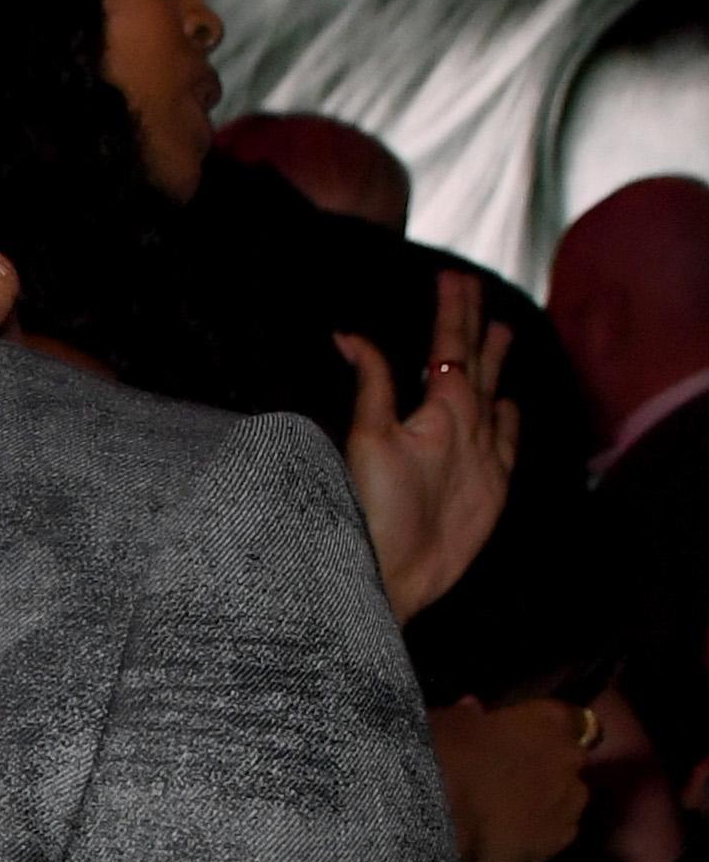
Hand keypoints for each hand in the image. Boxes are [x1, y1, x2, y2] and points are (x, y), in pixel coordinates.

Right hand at [339, 265, 519, 622]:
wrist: (392, 583)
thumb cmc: (368, 516)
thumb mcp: (363, 440)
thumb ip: (370, 383)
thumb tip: (352, 337)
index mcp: (445, 412)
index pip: (451, 346)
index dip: (451, 309)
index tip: (452, 278)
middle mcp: (476, 431)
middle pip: (479, 364)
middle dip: (474, 323)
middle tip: (473, 289)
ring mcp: (489, 462)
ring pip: (497, 398)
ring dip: (496, 363)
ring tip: (501, 331)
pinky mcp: (492, 495)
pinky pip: (508, 444)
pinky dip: (510, 418)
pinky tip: (509, 406)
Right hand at [430, 691, 594, 861]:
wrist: (442, 817)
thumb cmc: (445, 756)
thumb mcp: (449, 723)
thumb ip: (470, 716)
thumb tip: (473, 710)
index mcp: (549, 718)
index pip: (564, 718)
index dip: (542, 730)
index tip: (521, 739)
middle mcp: (570, 755)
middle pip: (570, 758)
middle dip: (550, 766)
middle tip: (514, 777)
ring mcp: (570, 800)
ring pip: (568, 798)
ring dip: (550, 801)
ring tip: (515, 814)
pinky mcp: (562, 840)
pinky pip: (557, 834)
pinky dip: (542, 836)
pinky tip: (515, 841)